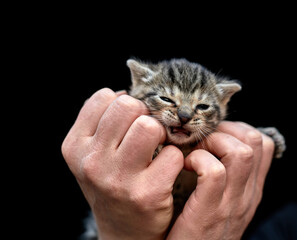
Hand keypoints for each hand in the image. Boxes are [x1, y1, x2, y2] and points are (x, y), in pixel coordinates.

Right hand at [62, 89, 183, 239]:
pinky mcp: (146, 193)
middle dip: (144, 114)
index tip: (130, 122)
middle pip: (129, 105)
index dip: (125, 105)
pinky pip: (173, 154)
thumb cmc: (113, 184)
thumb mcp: (94, 154)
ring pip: (150, 126)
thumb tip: (127, 92)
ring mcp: (118, 178)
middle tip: (148, 133)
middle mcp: (91, 162)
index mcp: (75, 146)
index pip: (105, 97)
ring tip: (158, 149)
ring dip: (161, 134)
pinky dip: (175, 158)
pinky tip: (167, 170)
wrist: (124, 232)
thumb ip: (103, 122)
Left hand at [167, 121, 274, 238]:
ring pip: (240, 152)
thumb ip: (226, 176)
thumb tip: (217, 143)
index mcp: (252, 188)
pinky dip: (198, 160)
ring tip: (196, 152)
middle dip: (226, 130)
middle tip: (204, 140)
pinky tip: (185, 166)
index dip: (239, 129)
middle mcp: (248, 194)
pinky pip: (213, 172)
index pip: (263, 143)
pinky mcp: (210, 213)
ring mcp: (232, 204)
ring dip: (213, 142)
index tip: (216, 135)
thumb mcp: (223, 201)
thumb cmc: (199, 228)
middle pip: (255, 140)